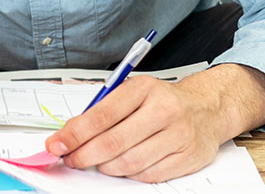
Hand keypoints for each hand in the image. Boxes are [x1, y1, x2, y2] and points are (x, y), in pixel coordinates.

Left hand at [44, 64, 264, 182]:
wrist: (207, 108)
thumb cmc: (162, 101)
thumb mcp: (132, 93)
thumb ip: (102, 110)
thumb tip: (68, 134)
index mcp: (144, 89)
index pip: (101, 114)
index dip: (74, 133)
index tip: (57, 144)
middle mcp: (164, 110)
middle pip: (113, 142)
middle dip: (84, 155)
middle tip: (71, 159)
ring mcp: (178, 135)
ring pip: (128, 163)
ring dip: (105, 167)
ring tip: (97, 162)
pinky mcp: (188, 157)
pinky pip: (148, 175)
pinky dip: (129, 175)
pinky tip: (123, 166)